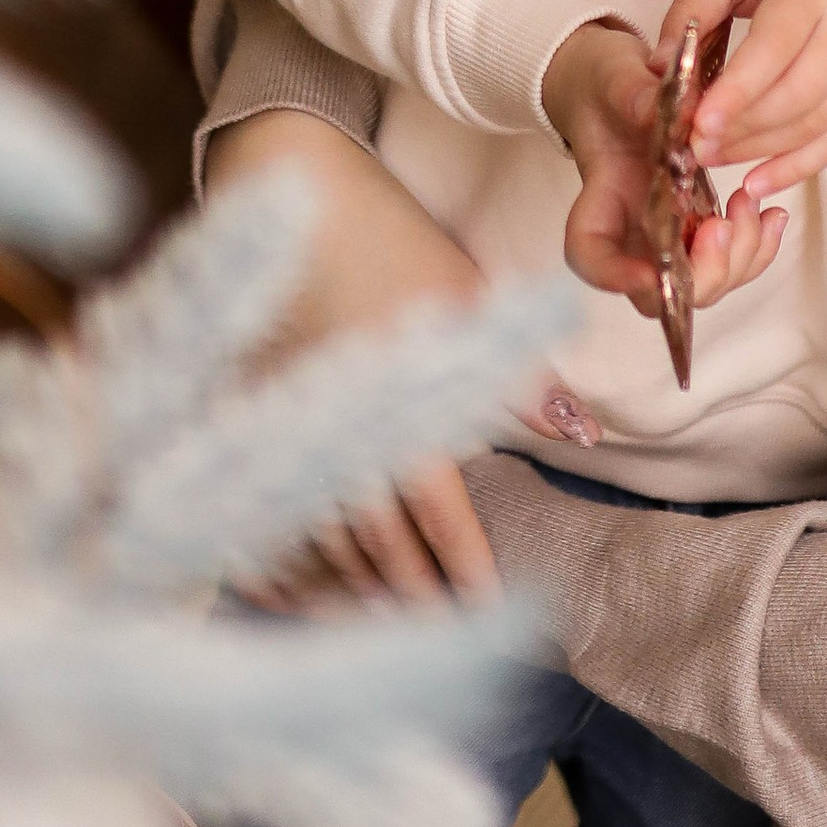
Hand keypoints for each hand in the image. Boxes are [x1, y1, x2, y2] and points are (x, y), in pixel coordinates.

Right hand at [206, 112, 518, 600]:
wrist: (293, 190)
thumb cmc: (392, 241)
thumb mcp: (467, 302)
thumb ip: (519, 380)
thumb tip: (585, 434)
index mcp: (400, 409)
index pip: (440, 517)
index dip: (464, 571)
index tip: (485, 614)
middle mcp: (338, 433)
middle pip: (377, 543)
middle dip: (411, 594)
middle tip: (437, 636)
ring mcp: (278, 429)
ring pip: (316, 537)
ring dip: (348, 586)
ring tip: (377, 621)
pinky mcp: (240, 418)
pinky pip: (253, 511)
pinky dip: (275, 559)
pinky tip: (289, 590)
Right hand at [543, 17, 784, 324]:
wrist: (620, 87)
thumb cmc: (607, 87)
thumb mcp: (613, 78)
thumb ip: (635, 95)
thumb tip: (672, 111)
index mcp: (599, 201)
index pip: (593, 257)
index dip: (619, 277)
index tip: (653, 271)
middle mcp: (632, 235)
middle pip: (659, 292)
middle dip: (702, 272)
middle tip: (723, 224)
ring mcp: (668, 237)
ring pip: (703, 285)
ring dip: (738, 258)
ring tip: (752, 203)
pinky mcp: (698, 228)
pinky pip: (731, 258)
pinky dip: (758, 245)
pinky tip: (772, 213)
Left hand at [660, 0, 826, 199]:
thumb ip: (692, 7)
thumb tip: (659, 70)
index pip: (775, 47)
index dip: (736, 92)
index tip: (697, 125)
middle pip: (797, 94)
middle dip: (742, 130)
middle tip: (695, 147)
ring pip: (817, 122)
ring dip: (762, 150)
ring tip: (716, 158)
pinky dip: (799, 165)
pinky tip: (760, 179)